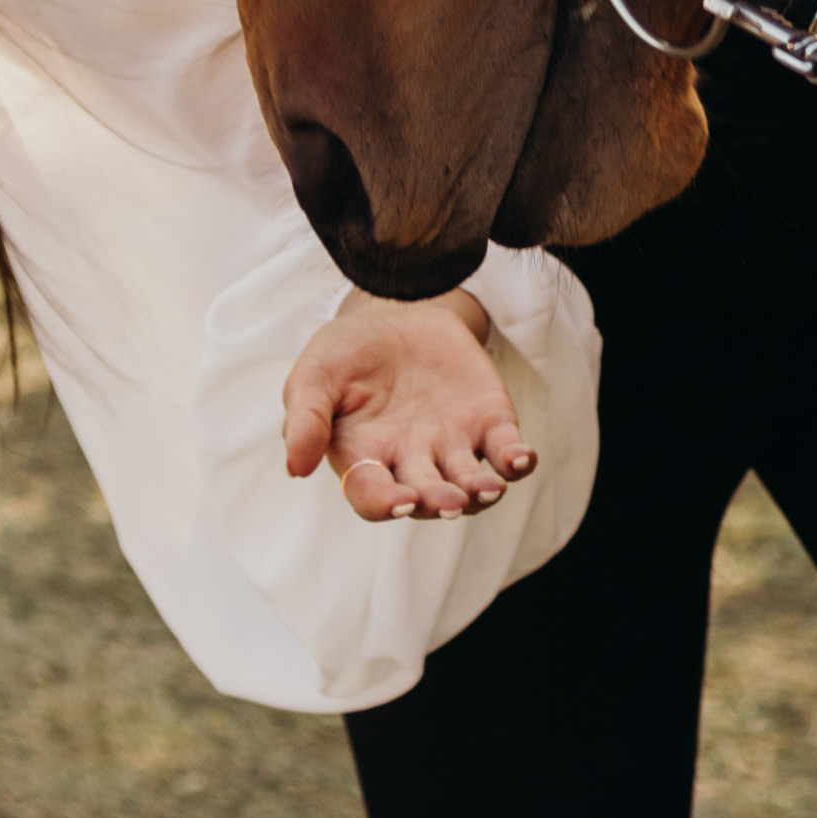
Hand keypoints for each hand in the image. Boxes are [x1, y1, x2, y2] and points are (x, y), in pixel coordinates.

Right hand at [282, 292, 537, 522]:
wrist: (396, 313)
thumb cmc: (347, 353)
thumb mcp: (316, 375)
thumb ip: (306, 418)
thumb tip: (295, 468)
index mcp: (366, 459)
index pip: (372, 495)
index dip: (385, 504)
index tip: (399, 502)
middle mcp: (412, 463)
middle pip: (427, 496)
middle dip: (439, 502)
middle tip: (448, 501)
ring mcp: (453, 445)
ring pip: (470, 483)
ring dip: (481, 492)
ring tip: (488, 488)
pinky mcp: (489, 422)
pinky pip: (505, 451)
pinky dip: (516, 460)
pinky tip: (522, 459)